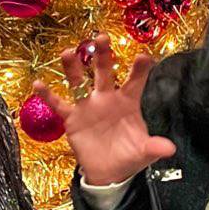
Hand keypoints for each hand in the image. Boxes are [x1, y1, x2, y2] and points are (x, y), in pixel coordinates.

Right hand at [31, 34, 176, 185]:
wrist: (109, 172)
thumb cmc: (129, 156)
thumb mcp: (143, 152)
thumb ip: (154, 148)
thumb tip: (169, 149)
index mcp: (128, 102)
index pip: (135, 81)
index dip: (140, 69)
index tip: (145, 56)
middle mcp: (107, 98)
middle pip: (104, 72)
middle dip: (103, 55)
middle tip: (102, 37)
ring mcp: (88, 106)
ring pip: (79, 82)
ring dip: (73, 68)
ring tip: (67, 52)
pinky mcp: (72, 118)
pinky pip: (58, 104)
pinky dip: (48, 95)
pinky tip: (39, 84)